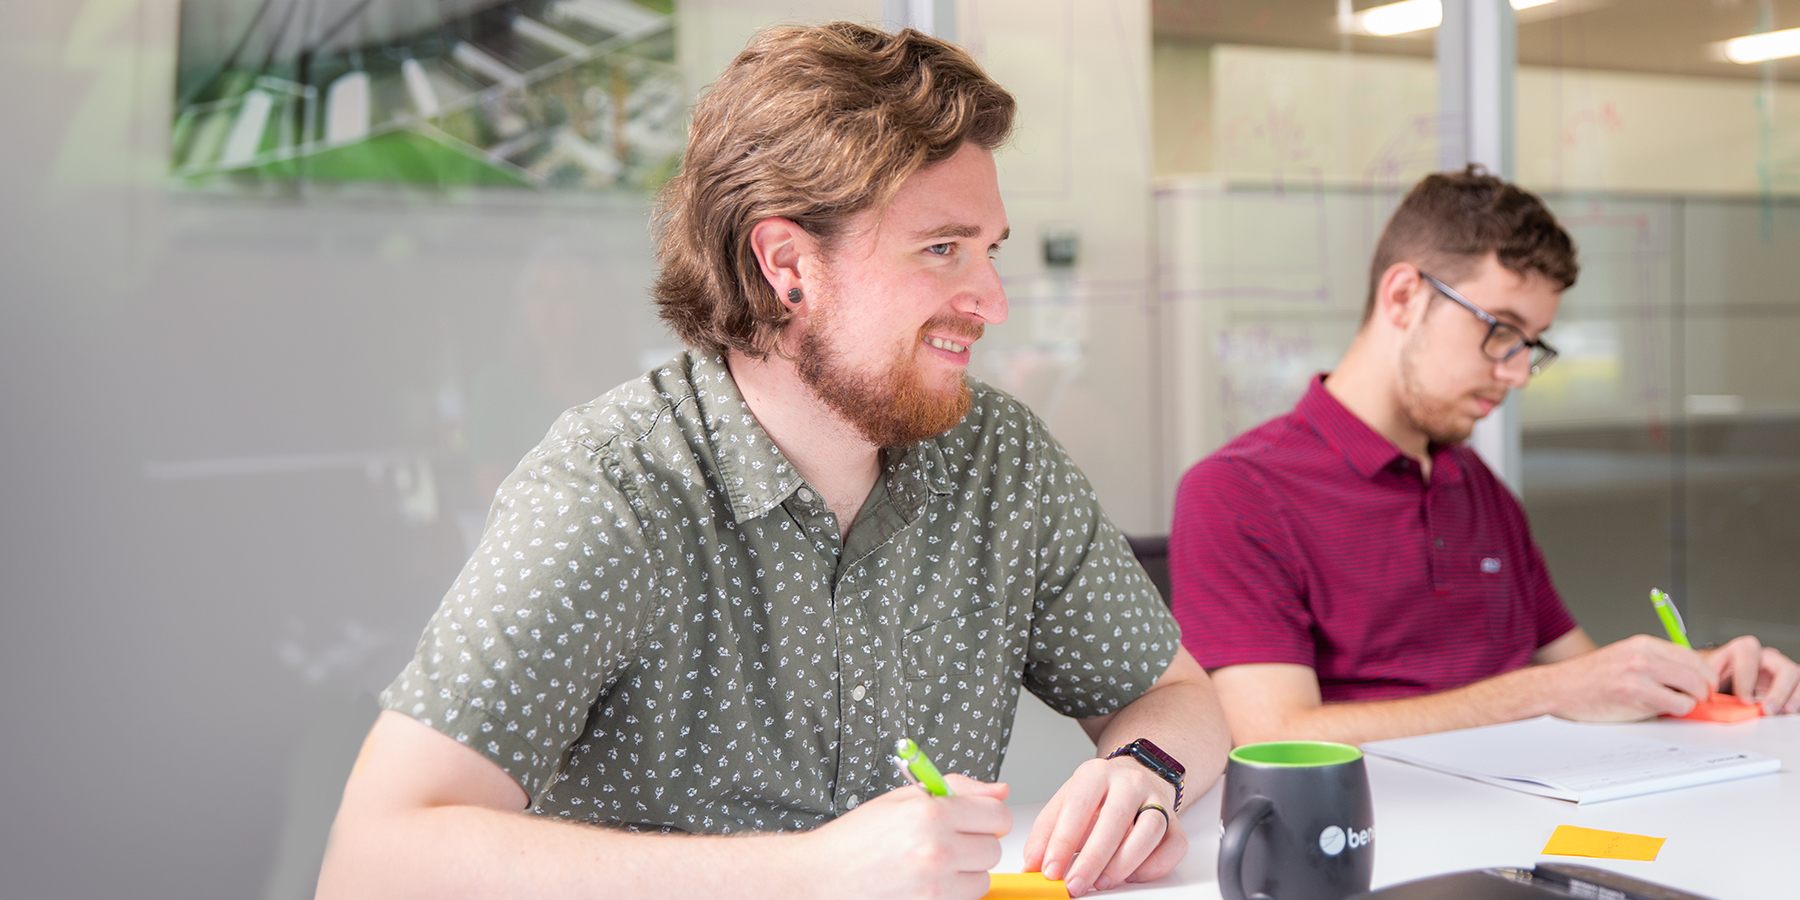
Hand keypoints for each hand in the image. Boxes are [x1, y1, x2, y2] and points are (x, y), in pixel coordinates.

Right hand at [801, 774, 1010, 899]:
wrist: (821, 876)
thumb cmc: (856, 838)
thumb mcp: (903, 799)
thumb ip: (957, 790)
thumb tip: (998, 791)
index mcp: (931, 813)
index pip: (997, 814)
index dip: (989, 815)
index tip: (978, 819)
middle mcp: (936, 850)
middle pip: (993, 849)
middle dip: (976, 843)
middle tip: (949, 841)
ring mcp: (934, 885)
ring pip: (983, 879)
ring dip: (966, 873)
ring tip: (934, 864)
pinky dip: (952, 893)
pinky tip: (927, 882)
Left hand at [1023, 757, 1185, 896]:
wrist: (1132, 778)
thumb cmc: (1096, 796)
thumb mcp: (1064, 803)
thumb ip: (1046, 832)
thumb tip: (1032, 864)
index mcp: (1096, 773)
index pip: (1078, 806)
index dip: (1062, 841)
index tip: (1050, 869)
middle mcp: (1129, 782)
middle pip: (1115, 820)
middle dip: (1092, 860)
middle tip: (1075, 884)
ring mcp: (1156, 800)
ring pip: (1149, 832)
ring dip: (1124, 864)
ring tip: (1102, 882)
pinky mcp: (1175, 821)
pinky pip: (1174, 845)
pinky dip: (1154, 866)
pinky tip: (1133, 875)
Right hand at [1541, 633, 1714, 720]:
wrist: (1558, 688)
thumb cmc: (1590, 678)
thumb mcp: (1624, 657)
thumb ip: (1656, 663)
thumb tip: (1689, 677)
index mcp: (1642, 644)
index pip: (1693, 656)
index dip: (1705, 674)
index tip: (1703, 685)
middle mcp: (1642, 656)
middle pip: (1700, 674)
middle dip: (1704, 691)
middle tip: (1695, 699)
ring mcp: (1638, 675)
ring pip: (1693, 691)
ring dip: (1689, 702)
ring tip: (1672, 704)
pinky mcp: (1633, 695)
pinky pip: (1676, 706)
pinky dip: (1675, 712)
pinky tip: (1657, 710)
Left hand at [1702, 635, 1799, 714]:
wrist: (1726, 674)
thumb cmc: (1719, 671)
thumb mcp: (1709, 671)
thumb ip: (1707, 680)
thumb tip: (1706, 696)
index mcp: (1744, 649)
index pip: (1749, 657)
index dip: (1746, 680)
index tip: (1743, 699)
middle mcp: (1768, 657)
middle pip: (1785, 668)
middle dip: (1778, 691)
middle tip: (1767, 709)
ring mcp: (1782, 669)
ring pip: (1796, 678)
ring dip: (1793, 697)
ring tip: (1784, 711)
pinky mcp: (1790, 683)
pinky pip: (1799, 689)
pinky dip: (1796, 702)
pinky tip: (1787, 711)